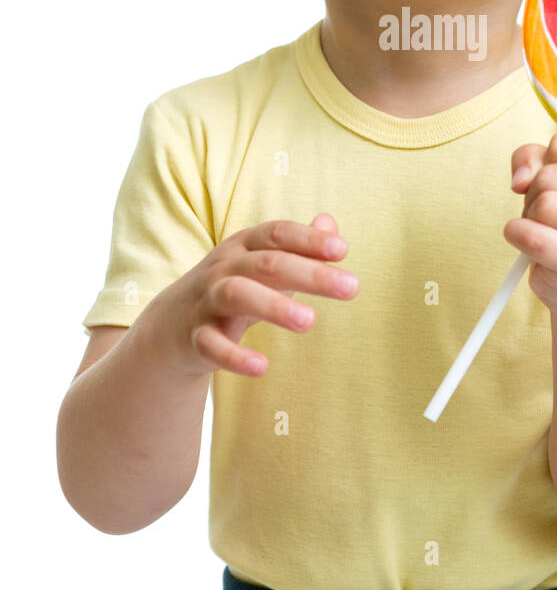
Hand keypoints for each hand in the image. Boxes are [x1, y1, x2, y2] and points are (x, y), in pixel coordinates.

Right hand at [145, 213, 357, 376]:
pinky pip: (212, 344)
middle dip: (310, 273)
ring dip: (275, 306)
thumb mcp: (263, 262)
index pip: (278, 234)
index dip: (309, 239)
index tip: (343, 249)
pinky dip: (235, 356)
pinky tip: (262, 367)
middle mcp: (225, 267)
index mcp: (245, 245)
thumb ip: (299, 245)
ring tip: (310, 321)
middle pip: (267, 263)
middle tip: (352, 287)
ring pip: (238, 294)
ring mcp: (207, 300)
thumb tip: (331, 223)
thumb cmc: (234, 285)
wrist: (172, 323)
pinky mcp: (196, 336)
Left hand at [505, 131, 556, 315]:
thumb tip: (521, 179)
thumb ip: (533, 159)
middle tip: (552, 216)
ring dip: (530, 216)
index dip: (546, 162)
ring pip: (543, 202)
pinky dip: (517, 235)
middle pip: (550, 174)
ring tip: (548, 231)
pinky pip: (530, 235)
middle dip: (536, 193)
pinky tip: (529, 245)